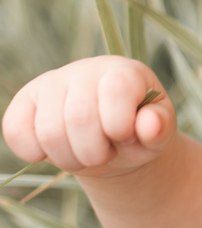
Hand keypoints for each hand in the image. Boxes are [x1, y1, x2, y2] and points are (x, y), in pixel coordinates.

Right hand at [2, 56, 176, 177]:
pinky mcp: (24, 101)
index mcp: (123, 71)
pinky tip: (55, 151)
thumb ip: (160, 127)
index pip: (115, 90)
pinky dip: (34, 153)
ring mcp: (51, 83)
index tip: (125, 137)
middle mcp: (85, 69)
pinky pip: (15, 130)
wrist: (111, 140)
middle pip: (78, 117)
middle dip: (94, 151)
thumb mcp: (159, 132)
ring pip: (48, 131)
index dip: (119, 125)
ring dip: (69, 158)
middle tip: (105, 153)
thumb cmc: (139, 133)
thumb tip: (149, 124)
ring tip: (85, 153)